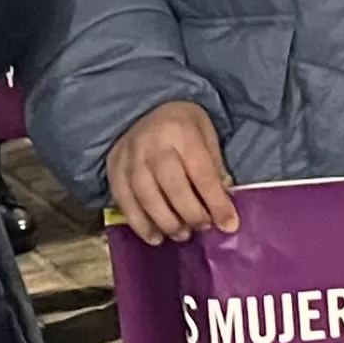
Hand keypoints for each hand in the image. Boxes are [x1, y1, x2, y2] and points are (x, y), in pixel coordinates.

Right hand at [109, 99, 238, 244]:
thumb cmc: (183, 124)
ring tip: (182, 235)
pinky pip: (124, 201)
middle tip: (203, 227)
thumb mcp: (206, 134)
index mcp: (182, 132)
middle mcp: (154, 144)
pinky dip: (140, 224)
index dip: (217, 203)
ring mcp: (130, 157)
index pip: (202, 174)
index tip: (229, 225)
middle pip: (174, 188)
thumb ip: (214, 168)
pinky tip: (155, 237)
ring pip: (147, 198)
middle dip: (192, 214)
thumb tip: (222, 206)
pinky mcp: (114, 168)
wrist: (144, 105)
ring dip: (167, 223)